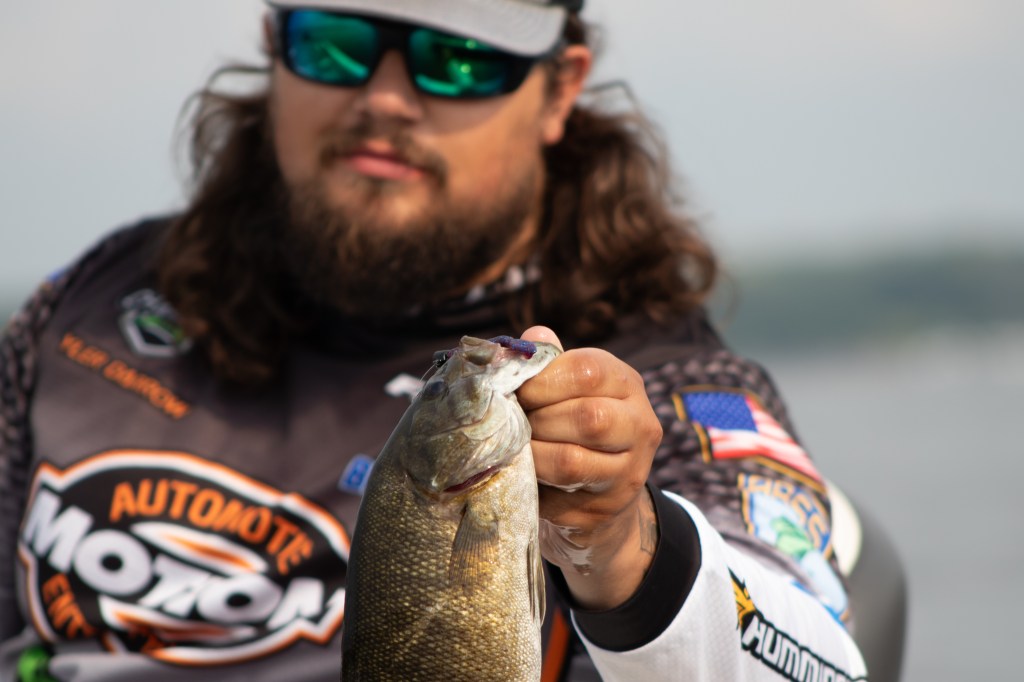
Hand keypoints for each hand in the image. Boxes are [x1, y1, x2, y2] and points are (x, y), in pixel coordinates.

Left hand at [517, 326, 662, 609]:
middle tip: (518, 425)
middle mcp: (640, 425)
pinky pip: (561, 500)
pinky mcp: (609, 508)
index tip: (520, 391)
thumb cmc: (572, 421)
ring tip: (520, 449)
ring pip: (572, 462)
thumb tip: (532, 337)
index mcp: (626, 384)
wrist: (602, 488)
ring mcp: (630, 471)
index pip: (589, 371)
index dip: (544, 381)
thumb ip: (548, 363)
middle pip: (589, 418)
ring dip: (534, 455)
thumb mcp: (566, 387)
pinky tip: (531, 477)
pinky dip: (536, 488)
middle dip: (539, 421)